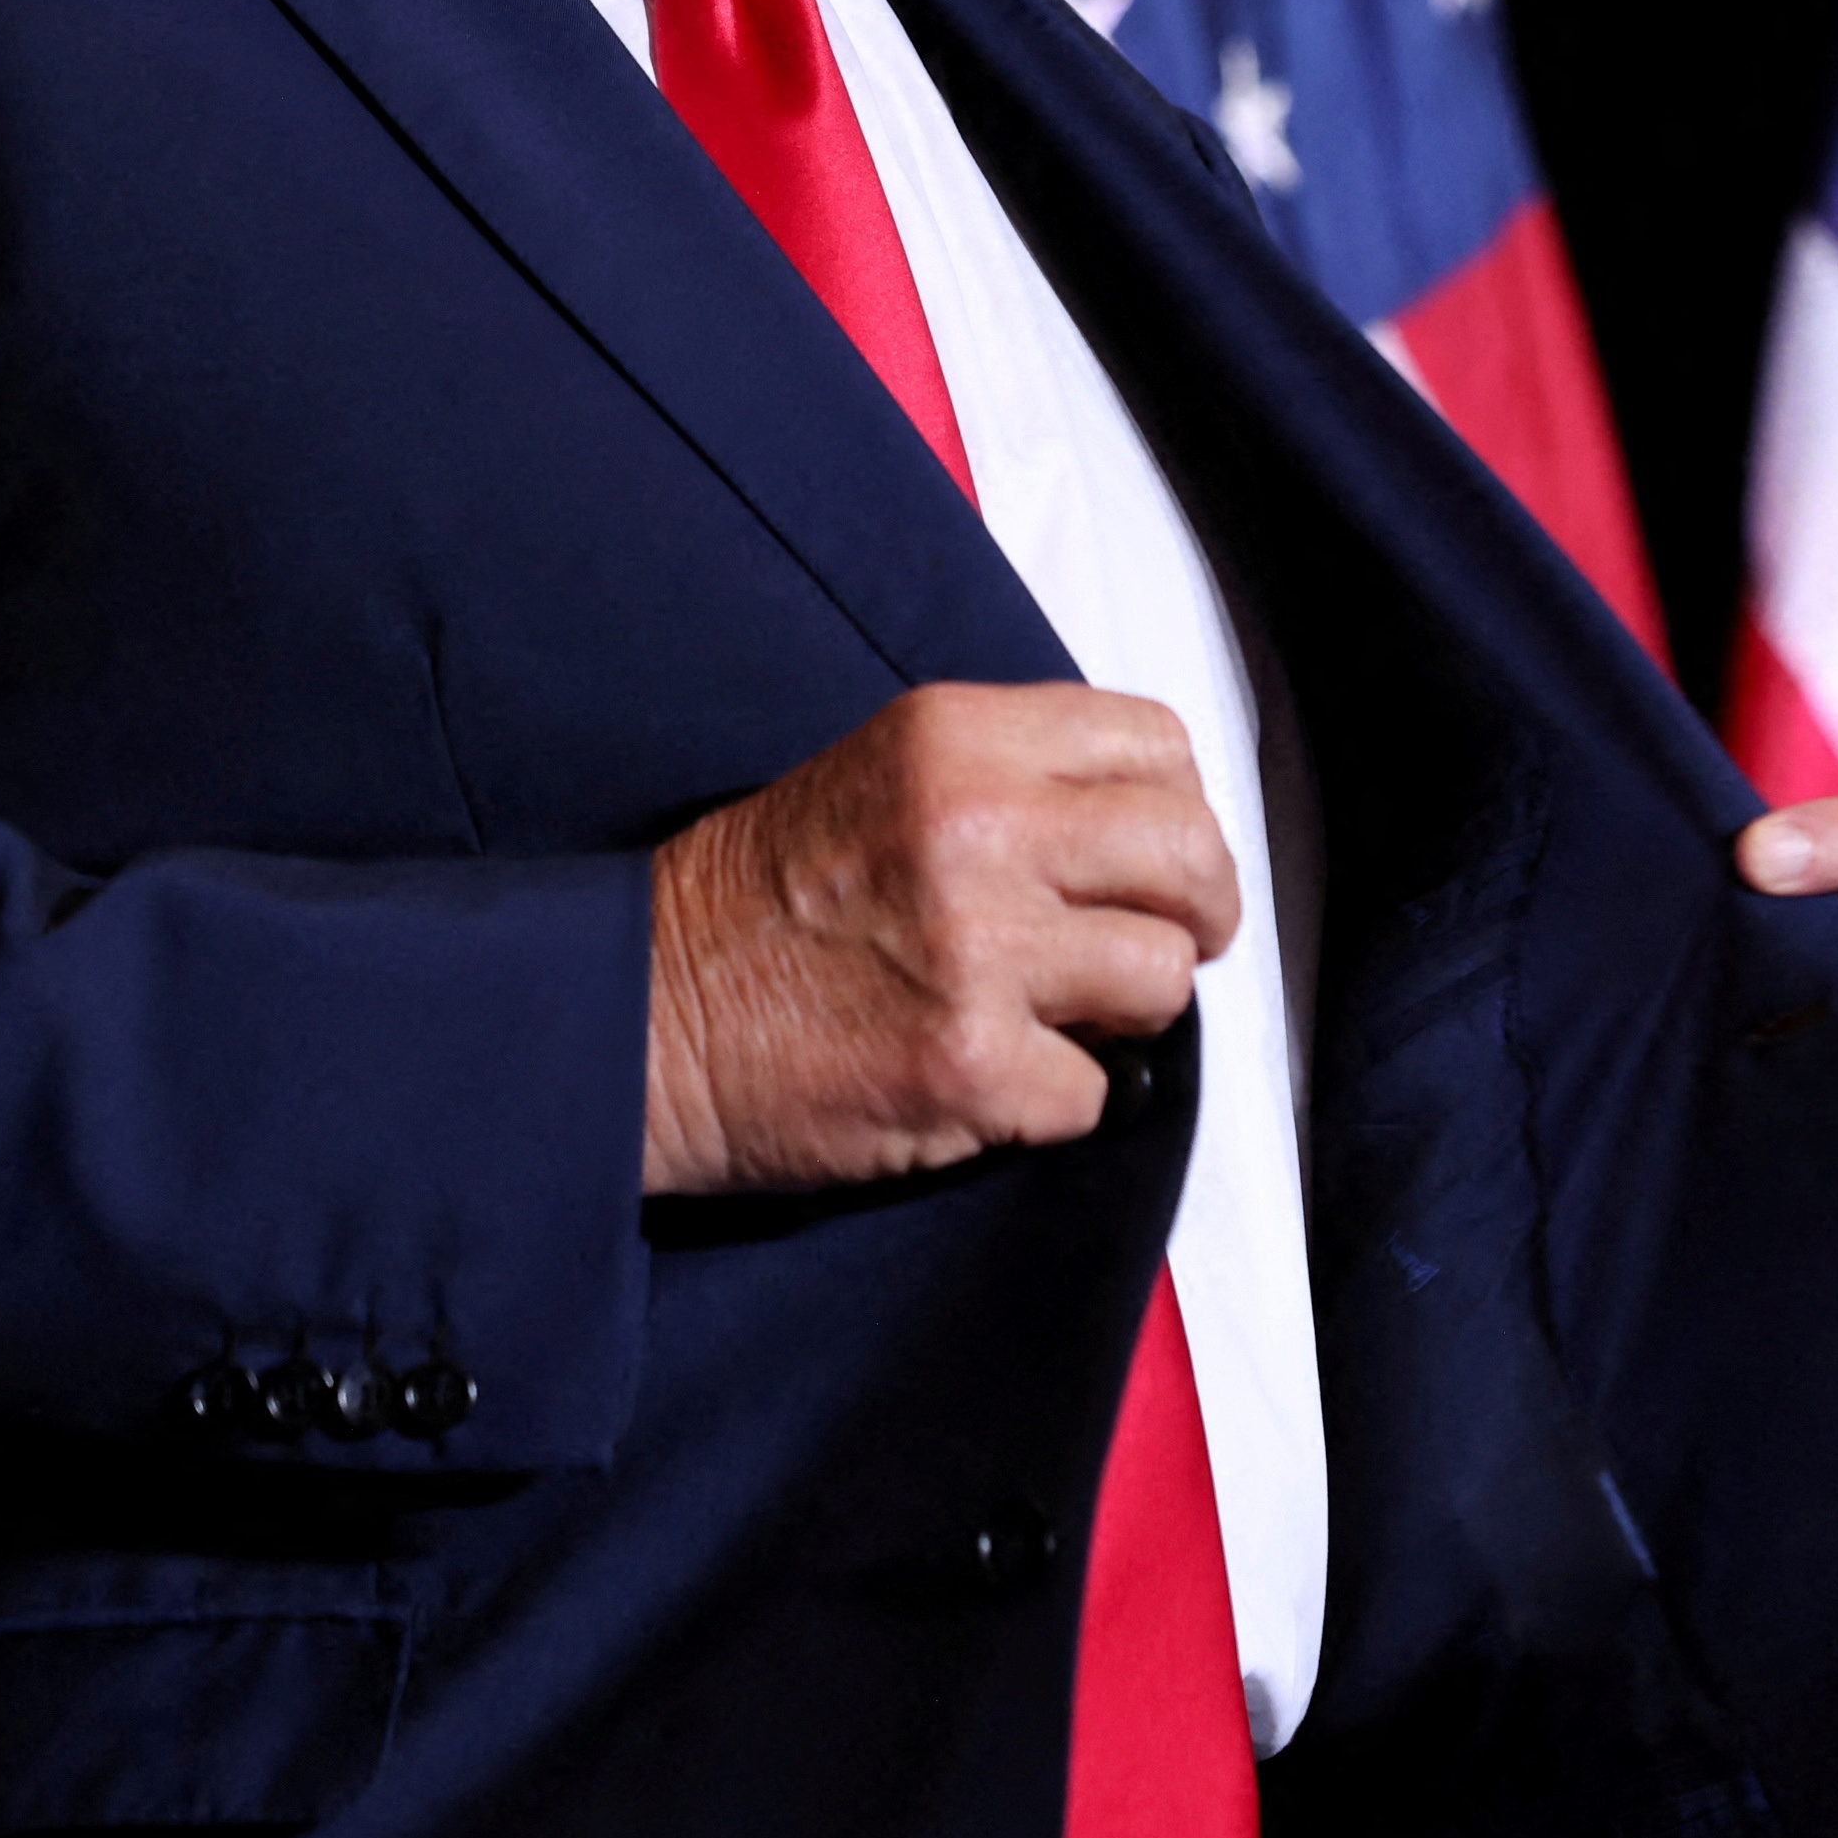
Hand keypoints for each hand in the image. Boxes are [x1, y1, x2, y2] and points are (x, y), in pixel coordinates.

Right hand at [640, 682, 1240, 1193]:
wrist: (640, 1017)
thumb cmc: (760, 905)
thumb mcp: (887, 775)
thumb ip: (1018, 779)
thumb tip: (1153, 834)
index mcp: (958, 737)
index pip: (1158, 745)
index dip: (1177, 812)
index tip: (1157, 860)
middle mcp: (978, 824)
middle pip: (1191, 855)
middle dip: (1197, 914)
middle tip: (1163, 948)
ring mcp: (979, 947)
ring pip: (1163, 978)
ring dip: (1122, 1016)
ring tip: (1048, 1017)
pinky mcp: (970, 1064)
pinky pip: (1096, 1092)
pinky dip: (1050, 1101)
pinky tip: (980, 1077)